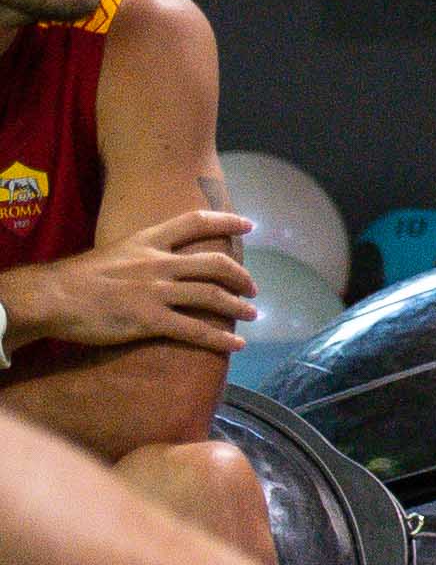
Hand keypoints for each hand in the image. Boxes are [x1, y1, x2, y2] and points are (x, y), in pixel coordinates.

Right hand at [0, 206, 259, 361]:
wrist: (53, 297)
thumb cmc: (78, 277)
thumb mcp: (115, 251)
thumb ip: (142, 254)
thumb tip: (161, 262)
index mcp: (148, 241)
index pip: (196, 222)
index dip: (226, 221)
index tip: (249, 225)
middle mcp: (159, 262)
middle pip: (214, 264)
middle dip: (240, 276)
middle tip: (253, 288)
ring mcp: (156, 291)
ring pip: (211, 297)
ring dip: (238, 307)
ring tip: (253, 314)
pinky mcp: (149, 320)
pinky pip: (194, 330)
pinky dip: (219, 338)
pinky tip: (235, 344)